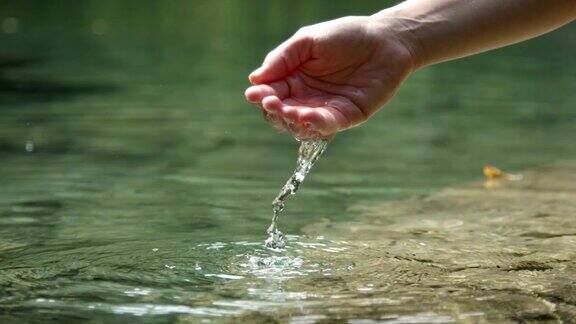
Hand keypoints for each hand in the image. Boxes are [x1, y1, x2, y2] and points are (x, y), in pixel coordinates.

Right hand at [245, 16, 415, 138]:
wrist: (386, 40)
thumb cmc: (346, 36)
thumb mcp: (308, 41)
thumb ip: (282, 58)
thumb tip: (254, 79)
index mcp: (294, 79)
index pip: (270, 94)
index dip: (260, 96)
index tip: (255, 94)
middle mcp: (306, 98)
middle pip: (281, 114)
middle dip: (274, 111)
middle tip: (272, 103)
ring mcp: (325, 109)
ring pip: (301, 125)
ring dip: (292, 121)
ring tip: (290, 110)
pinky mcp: (346, 117)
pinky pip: (327, 126)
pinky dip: (316, 124)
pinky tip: (309, 115)